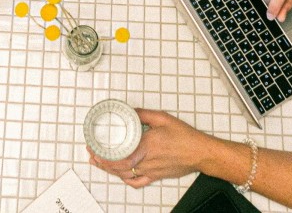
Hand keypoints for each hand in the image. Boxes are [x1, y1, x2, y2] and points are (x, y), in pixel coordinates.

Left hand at [88, 109, 214, 187]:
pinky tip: (121, 175)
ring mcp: (150, 171)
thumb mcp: (163, 118)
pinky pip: (136, 182)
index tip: (93, 148)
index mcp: (145, 146)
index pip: (118, 156)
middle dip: (101, 162)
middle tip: (92, 155)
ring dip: (110, 171)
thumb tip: (131, 110)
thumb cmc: (185, 137)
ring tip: (100, 164)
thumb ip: (144, 114)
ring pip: (124, 175)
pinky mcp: (155, 176)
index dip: (102, 155)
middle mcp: (145, 161)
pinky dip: (126, 180)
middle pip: (117, 167)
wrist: (199, 152)